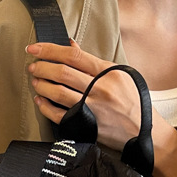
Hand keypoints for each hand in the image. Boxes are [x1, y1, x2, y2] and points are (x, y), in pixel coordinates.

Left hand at [26, 40, 142, 152]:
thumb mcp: (120, 74)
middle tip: (33, 65)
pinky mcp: (87, 125)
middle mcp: (99, 88)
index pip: (73, 55)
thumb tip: (70, 45)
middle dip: (42, 67)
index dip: (50, 50)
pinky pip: (60, 115)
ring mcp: (92, 108)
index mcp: (107, 72)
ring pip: (59, 92)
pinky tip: (40, 100)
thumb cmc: (133, 101)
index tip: (34, 48)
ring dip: (42, 85)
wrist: (144, 131)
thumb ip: (94, 61)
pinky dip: (46, 107)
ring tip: (35, 80)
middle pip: (63, 73)